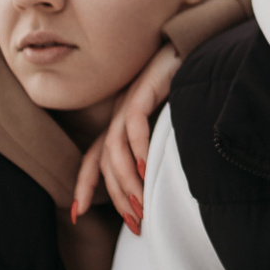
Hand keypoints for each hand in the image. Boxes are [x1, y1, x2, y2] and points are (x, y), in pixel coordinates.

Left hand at [72, 42, 181, 232]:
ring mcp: (129, 102)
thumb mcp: (169, 124)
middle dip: (117, 197)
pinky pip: (133, 124)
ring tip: (142, 206)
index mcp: (120, 123)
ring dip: (127, 182)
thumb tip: (162, 182)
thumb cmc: (186, 86)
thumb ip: (160, 148)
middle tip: (136, 224)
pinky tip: (146, 169)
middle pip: (105, 163)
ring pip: (115, 150)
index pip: (94, 159)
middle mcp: (118, 115)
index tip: (76, 213)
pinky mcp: (143, 90)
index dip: (84, 185)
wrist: (193, 45)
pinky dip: (138, 149)